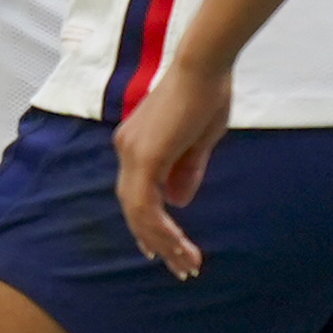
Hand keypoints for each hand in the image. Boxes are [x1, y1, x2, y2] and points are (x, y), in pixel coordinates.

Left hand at [111, 54, 233, 278]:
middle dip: (156, 241)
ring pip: (139, 212)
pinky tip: (180, 246)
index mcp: (136, 146)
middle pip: (133, 208)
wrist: (204, 65)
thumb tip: (178, 202)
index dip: (150, 225)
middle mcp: (126, 150)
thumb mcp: (198, 141)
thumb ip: (185, 171)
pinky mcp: (145, 156)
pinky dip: (162, 229)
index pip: (137, 195)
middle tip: (179, 267)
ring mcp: (132, 152)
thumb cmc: (206, 94)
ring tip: (186, 264)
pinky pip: (147, 204)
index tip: (165, 250)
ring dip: (163, 242)